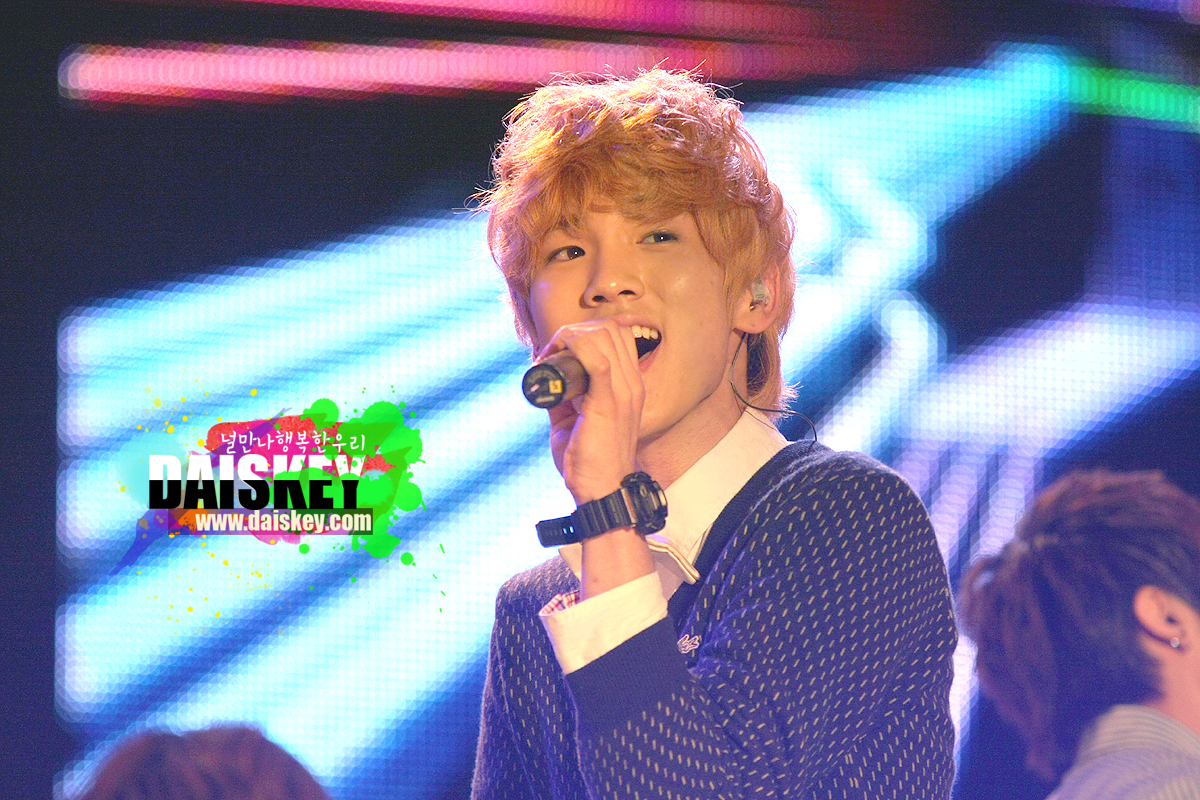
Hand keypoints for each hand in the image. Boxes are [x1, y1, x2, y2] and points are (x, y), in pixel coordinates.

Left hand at [539, 320, 642, 503]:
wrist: (601, 491)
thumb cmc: (589, 461)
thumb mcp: (575, 420)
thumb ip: (564, 397)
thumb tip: (544, 376)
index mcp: (629, 387)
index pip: (617, 337)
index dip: (585, 333)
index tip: (558, 352)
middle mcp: (632, 384)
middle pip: (610, 329)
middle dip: (574, 331)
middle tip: (551, 353)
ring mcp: (624, 391)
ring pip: (603, 335)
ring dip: (569, 337)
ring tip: (550, 357)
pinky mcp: (608, 402)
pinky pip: (596, 358)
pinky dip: (573, 346)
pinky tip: (554, 356)